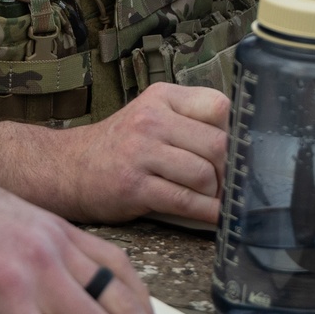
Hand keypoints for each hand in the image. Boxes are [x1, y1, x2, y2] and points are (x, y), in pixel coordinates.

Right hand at [74, 83, 228, 224]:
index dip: (235, 132)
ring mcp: (141, 151)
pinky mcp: (134, 186)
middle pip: (218, 145)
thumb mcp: (152, 116)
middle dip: (229, 171)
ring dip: (214, 194)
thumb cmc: (121, 146)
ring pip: (204, 175)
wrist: (70, 168)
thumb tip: (244, 148)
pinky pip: (186, 202)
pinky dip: (207, 213)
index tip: (238, 151)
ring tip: (207, 196)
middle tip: (228, 182)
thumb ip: (190, 122)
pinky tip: (212, 216)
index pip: (219, 106)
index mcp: (161, 97)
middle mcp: (150, 119)